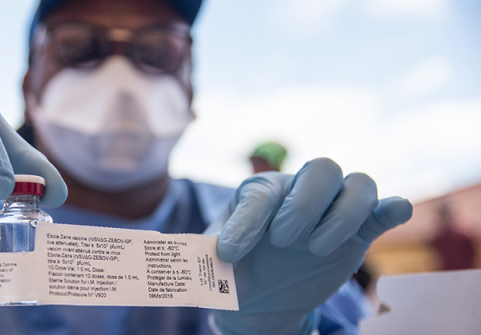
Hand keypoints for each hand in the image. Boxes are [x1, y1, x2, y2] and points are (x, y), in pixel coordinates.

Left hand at [205, 158, 411, 334]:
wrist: (260, 298)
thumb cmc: (234, 271)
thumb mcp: (212, 265)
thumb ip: (203, 255)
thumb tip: (194, 250)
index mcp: (260, 193)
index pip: (260, 194)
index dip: (245, 223)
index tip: (230, 255)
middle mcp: (299, 192)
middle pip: (321, 168)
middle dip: (304, 204)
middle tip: (282, 240)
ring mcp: (333, 210)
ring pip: (357, 184)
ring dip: (341, 215)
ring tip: (313, 249)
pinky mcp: (360, 233)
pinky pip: (383, 208)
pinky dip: (392, 207)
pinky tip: (395, 210)